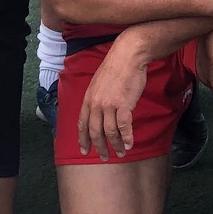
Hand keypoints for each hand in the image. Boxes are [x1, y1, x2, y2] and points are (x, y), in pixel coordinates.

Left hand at [77, 39, 150, 160]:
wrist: (128, 55)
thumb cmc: (116, 67)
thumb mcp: (98, 83)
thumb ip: (97, 98)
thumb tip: (99, 112)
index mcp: (88, 98)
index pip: (82, 124)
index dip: (83, 139)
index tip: (84, 151)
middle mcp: (96, 104)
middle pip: (95, 132)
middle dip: (99, 147)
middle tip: (104, 158)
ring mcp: (109, 105)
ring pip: (110, 132)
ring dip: (115, 145)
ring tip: (120, 153)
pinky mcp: (123, 105)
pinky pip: (124, 127)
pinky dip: (127, 138)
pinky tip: (129, 144)